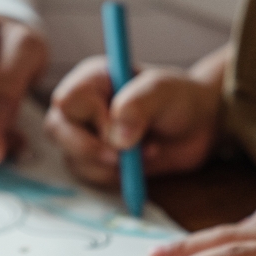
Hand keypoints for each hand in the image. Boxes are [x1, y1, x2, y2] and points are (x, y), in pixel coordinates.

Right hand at [43, 43, 229, 185]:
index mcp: (91, 79)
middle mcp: (81, 106)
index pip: (67, 100)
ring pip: (73, 158)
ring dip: (111, 164)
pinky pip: (90, 176)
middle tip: (125, 155)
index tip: (121, 129)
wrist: (197, 127)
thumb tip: (117, 139)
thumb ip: (138, 105)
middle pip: (57, 130)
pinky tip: (139, 164)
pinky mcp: (94, 160)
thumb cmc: (179, 99)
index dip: (91, 119)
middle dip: (92, 149)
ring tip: (147, 151)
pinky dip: (116, 176)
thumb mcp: (163, 92)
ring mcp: (84, 134)